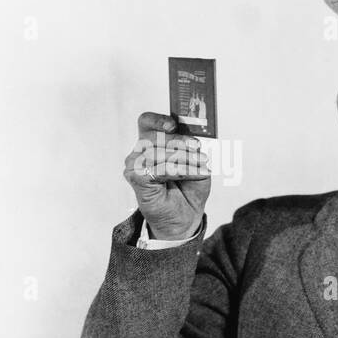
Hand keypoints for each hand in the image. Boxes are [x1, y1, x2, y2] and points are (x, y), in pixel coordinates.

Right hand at [123, 111, 210, 239]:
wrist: (185, 217)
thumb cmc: (188, 189)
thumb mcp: (196, 164)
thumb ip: (192, 149)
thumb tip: (195, 140)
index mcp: (151, 143)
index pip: (146, 122)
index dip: (158, 120)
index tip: (174, 124)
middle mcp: (140, 152)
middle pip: (155, 137)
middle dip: (181, 143)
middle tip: (201, 152)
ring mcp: (135, 165)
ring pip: (158, 153)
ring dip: (185, 159)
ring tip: (203, 166)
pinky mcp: (136, 179)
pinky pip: (159, 169)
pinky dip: (180, 170)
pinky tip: (194, 173)